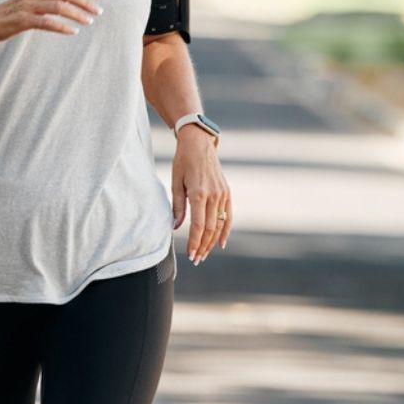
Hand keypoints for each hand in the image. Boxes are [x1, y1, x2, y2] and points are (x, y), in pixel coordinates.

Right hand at [0, 0, 103, 42]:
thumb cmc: (17, 11)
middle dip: (86, 1)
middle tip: (99, 11)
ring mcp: (28, 5)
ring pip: (59, 6)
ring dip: (77, 14)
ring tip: (89, 21)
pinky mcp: (23, 20)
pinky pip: (47, 22)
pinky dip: (63, 27)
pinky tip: (73, 31)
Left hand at [171, 128, 230, 264]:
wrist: (199, 144)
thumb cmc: (183, 161)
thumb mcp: (175, 182)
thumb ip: (177, 205)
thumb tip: (175, 227)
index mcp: (198, 193)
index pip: (197, 225)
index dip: (194, 242)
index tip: (190, 255)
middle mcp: (213, 195)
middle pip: (209, 229)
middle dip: (202, 246)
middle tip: (196, 259)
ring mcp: (222, 194)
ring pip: (219, 225)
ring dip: (212, 242)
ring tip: (204, 254)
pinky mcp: (227, 193)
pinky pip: (228, 216)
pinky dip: (225, 231)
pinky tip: (220, 243)